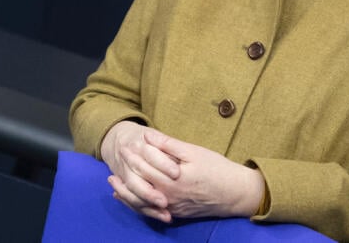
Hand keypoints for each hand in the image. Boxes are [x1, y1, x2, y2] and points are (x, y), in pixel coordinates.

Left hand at [107, 130, 265, 220]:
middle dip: (128, 167)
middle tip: (119, 155)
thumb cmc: (217, 169)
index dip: (134, 153)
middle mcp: (167, 195)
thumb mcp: (194, 153)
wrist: (235, 194)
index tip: (125, 145)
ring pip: (140, 200)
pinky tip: (127, 198)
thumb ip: (169, 145)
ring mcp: (170, 206)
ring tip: (113, 181)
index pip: (145, 165)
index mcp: (171, 178)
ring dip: (125, 190)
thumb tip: (149, 136)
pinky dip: (135, 203)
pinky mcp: (174, 213)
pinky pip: (149, 210)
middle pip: (140, 181)